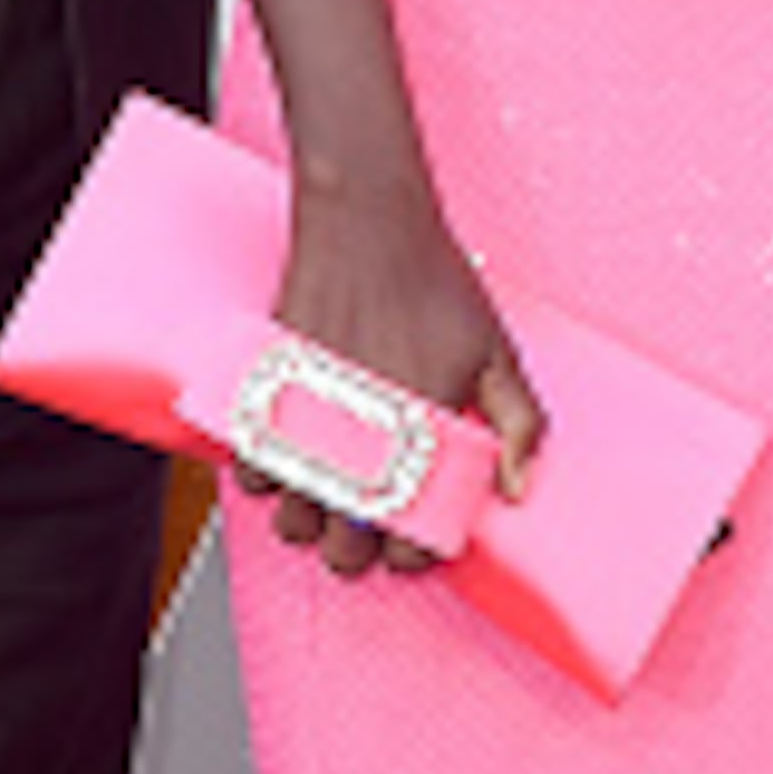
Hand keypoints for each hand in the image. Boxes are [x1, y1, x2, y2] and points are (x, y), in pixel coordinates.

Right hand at [251, 179, 543, 584]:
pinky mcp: (269, 393)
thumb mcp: (498, 351)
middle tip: (366, 529)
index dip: (410, 553)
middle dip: (354, 552)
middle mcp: (360, 440)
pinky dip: (266, 478)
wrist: (367, 220)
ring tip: (326, 499)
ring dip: (308, 520)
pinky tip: (291, 460)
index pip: (409, 542)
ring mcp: (309, 419)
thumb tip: (517, 490)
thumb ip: (521, 424)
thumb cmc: (435, 283)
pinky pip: (251, 468)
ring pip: (291, 519)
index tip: (411, 540)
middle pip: (342, 548)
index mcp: (420, 438)